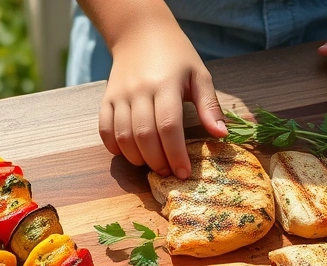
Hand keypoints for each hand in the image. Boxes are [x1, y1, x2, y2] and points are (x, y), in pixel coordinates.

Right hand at [100, 22, 226, 178]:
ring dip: (137, 158)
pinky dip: (115, 147)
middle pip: (145, 136)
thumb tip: (221, 135)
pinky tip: (130, 153)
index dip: (176, 154)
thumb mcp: (199, 75)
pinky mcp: (106, 98)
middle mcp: (140, 90)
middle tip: (169, 172)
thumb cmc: (176, 56)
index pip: (169, 126)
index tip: (184, 172)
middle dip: (158, 162)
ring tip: (152, 165)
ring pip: (124, 137)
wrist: (141, 32)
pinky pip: (105, 130)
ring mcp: (119, 95)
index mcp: (166, 84)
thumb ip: (210, 105)